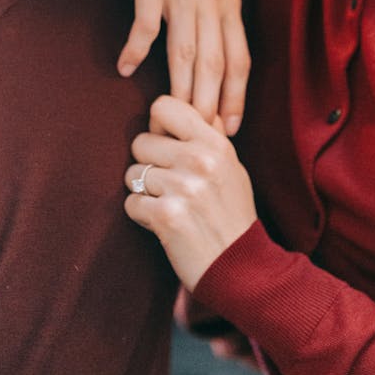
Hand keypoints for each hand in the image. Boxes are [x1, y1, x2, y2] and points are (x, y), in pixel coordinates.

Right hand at [117, 0, 249, 135]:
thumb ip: (221, 6)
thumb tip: (220, 42)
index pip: (240, 59)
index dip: (236, 97)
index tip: (230, 128)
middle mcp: (211, 0)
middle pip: (214, 63)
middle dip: (209, 105)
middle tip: (201, 140)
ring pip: (185, 50)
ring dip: (179, 87)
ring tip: (171, 117)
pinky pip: (145, 23)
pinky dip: (135, 48)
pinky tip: (124, 69)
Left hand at [124, 95, 257, 290]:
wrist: (243, 268)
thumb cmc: (232, 215)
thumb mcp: (232, 167)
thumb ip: (209, 136)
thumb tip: (184, 106)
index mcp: (215, 143)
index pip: (163, 106)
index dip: (157, 126)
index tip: (166, 144)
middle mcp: (200, 160)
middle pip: (140, 142)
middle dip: (148, 164)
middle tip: (169, 185)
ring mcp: (183, 188)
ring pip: (132, 174)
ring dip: (144, 192)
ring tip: (169, 205)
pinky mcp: (167, 216)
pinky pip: (130, 203)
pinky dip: (142, 216)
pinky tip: (164, 223)